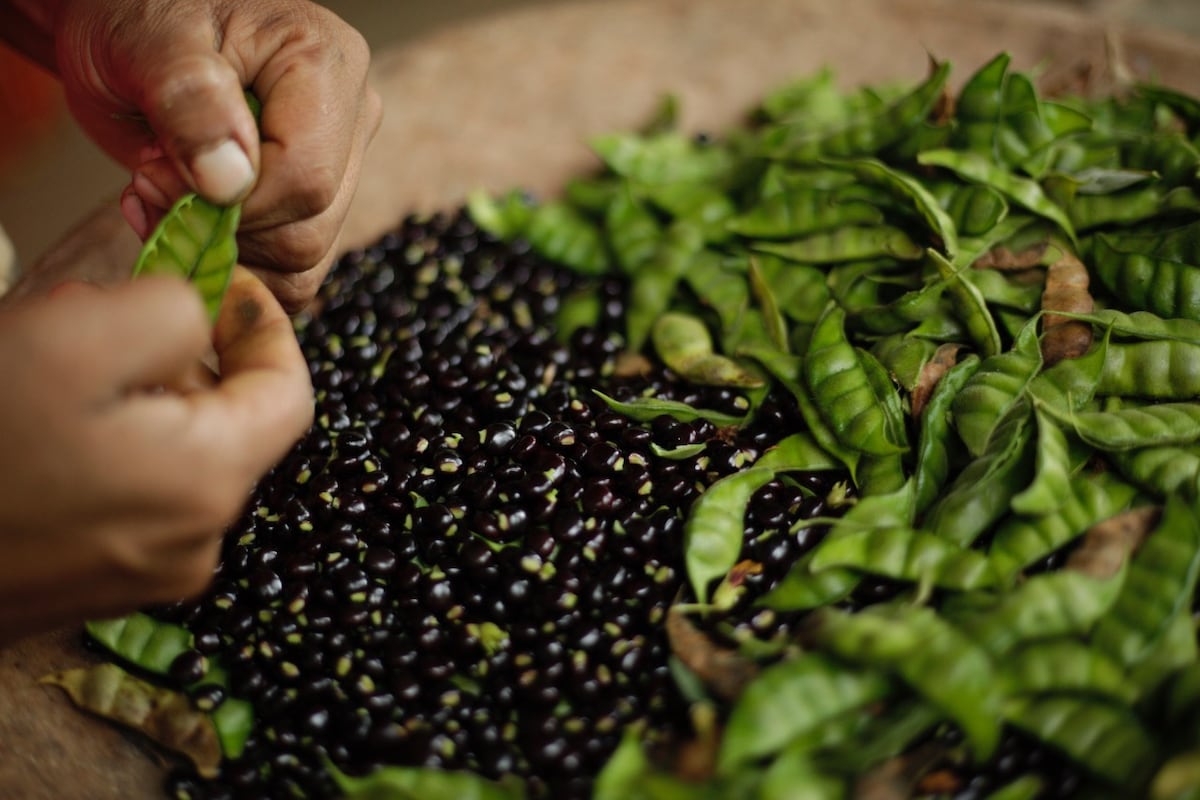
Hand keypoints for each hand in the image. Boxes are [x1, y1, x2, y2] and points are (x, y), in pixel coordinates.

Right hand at [0, 269, 312, 642]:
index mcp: (211, 482)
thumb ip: (169, 312)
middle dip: (182, 356)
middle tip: (109, 315)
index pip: (289, 393)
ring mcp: (145, 574)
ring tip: (60, 367)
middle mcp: (196, 542)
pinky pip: (132, 495)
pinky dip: (108, 446)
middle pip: (228, 422)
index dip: (263, 326)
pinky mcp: (94, 587)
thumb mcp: (71, 338)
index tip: (223, 282)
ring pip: (175, 454)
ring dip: (138, 397)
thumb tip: (197, 320)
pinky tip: (41, 423)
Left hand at [46, 0, 381, 311]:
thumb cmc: (133, 17)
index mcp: (325, 64)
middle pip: (309, 229)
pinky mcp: (316, 199)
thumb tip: (230, 182)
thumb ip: (189, 101)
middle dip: (223, 230)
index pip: (306, 177)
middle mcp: (351, 116)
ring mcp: (339, 161)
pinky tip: (189, 220)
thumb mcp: (144, 44)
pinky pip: (291, 269)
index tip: (154, 177)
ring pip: (302, 260)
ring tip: (165, 197)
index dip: (230, 204)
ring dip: (224, 251)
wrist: (124, 26)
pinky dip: (235, 263)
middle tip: (151, 186)